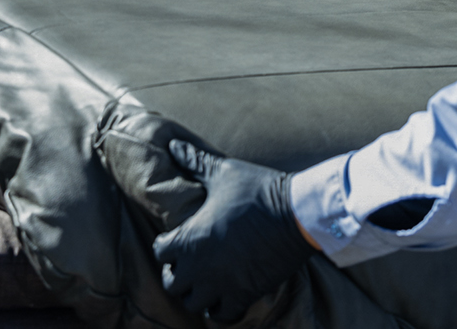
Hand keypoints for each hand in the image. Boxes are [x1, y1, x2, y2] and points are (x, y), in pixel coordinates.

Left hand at [152, 140, 312, 319]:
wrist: (297, 213)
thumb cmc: (257, 190)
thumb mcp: (222, 172)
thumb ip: (194, 161)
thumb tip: (172, 144)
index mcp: (190, 237)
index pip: (159, 253)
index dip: (165, 247)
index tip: (176, 241)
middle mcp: (200, 266)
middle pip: (172, 285)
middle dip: (177, 276)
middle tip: (188, 265)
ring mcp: (222, 284)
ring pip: (194, 304)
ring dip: (196, 295)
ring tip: (205, 282)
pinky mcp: (245, 295)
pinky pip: (223, 316)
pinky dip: (220, 310)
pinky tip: (225, 297)